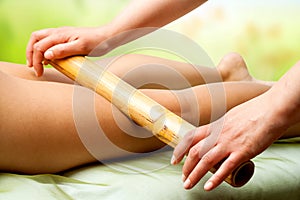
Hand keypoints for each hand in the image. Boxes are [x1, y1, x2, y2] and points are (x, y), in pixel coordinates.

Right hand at [26, 26, 111, 75]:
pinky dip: (45, 50)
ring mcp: (63, 34)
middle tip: (32, 67)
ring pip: (42, 39)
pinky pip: (50, 41)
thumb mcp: (81, 48)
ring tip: (37, 64)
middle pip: (36, 39)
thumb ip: (63, 50)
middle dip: (30, 52)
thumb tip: (46, 55)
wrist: (108, 36)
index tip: (39, 72)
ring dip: (36, 50)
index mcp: (60, 35)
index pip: (39, 46)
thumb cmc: (96, 42)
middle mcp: (59, 32)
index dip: (36, 60)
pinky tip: (49, 60)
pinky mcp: (67, 38)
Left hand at [171, 90, 286, 190]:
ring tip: (188, 184)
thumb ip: (223, 126)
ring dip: (194, 174)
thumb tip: (219, 133)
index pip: (191, 137)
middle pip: (194, 151)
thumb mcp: (231, 116)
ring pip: (205, 160)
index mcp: (215, 125)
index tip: (175, 159)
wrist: (272, 109)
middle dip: (186, 166)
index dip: (180, 149)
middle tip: (183, 177)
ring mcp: (229, 143)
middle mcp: (218, 134)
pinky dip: (215, 179)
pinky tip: (208, 187)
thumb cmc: (254, 111)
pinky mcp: (242, 151)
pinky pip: (225, 167)